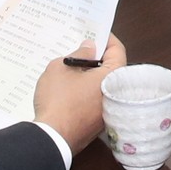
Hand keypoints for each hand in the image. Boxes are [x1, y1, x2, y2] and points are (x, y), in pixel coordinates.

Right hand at [32, 35, 127, 150]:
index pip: (117, 50)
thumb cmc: (58, 99)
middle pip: (111, 68)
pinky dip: (86, 91)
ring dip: (91, 75)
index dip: (106, 38)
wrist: (52, 137)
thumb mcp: (61, 67)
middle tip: (81, 47)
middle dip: (97, 56)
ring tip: (72, 66)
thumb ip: (78, 54)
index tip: (96, 31)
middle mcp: (115, 94)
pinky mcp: (97, 123)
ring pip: (102, 85)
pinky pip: (95, 100)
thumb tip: (89, 47)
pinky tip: (70, 87)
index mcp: (112, 76)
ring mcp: (107, 110)